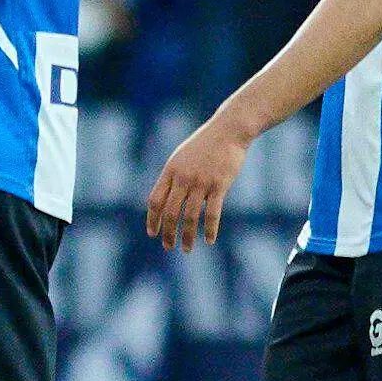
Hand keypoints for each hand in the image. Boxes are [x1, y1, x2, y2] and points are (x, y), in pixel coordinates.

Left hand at [147, 117, 249, 250]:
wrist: (228, 131)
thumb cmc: (204, 145)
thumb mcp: (181, 158)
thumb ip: (173, 177)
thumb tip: (165, 199)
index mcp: (170, 171)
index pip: (155, 201)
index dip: (152, 219)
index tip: (153, 233)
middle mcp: (183, 178)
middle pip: (170, 212)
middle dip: (168, 233)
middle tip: (168, 247)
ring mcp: (201, 182)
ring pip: (190, 216)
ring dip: (187, 236)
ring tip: (186, 249)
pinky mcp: (219, 185)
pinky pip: (212, 213)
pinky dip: (209, 229)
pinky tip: (208, 240)